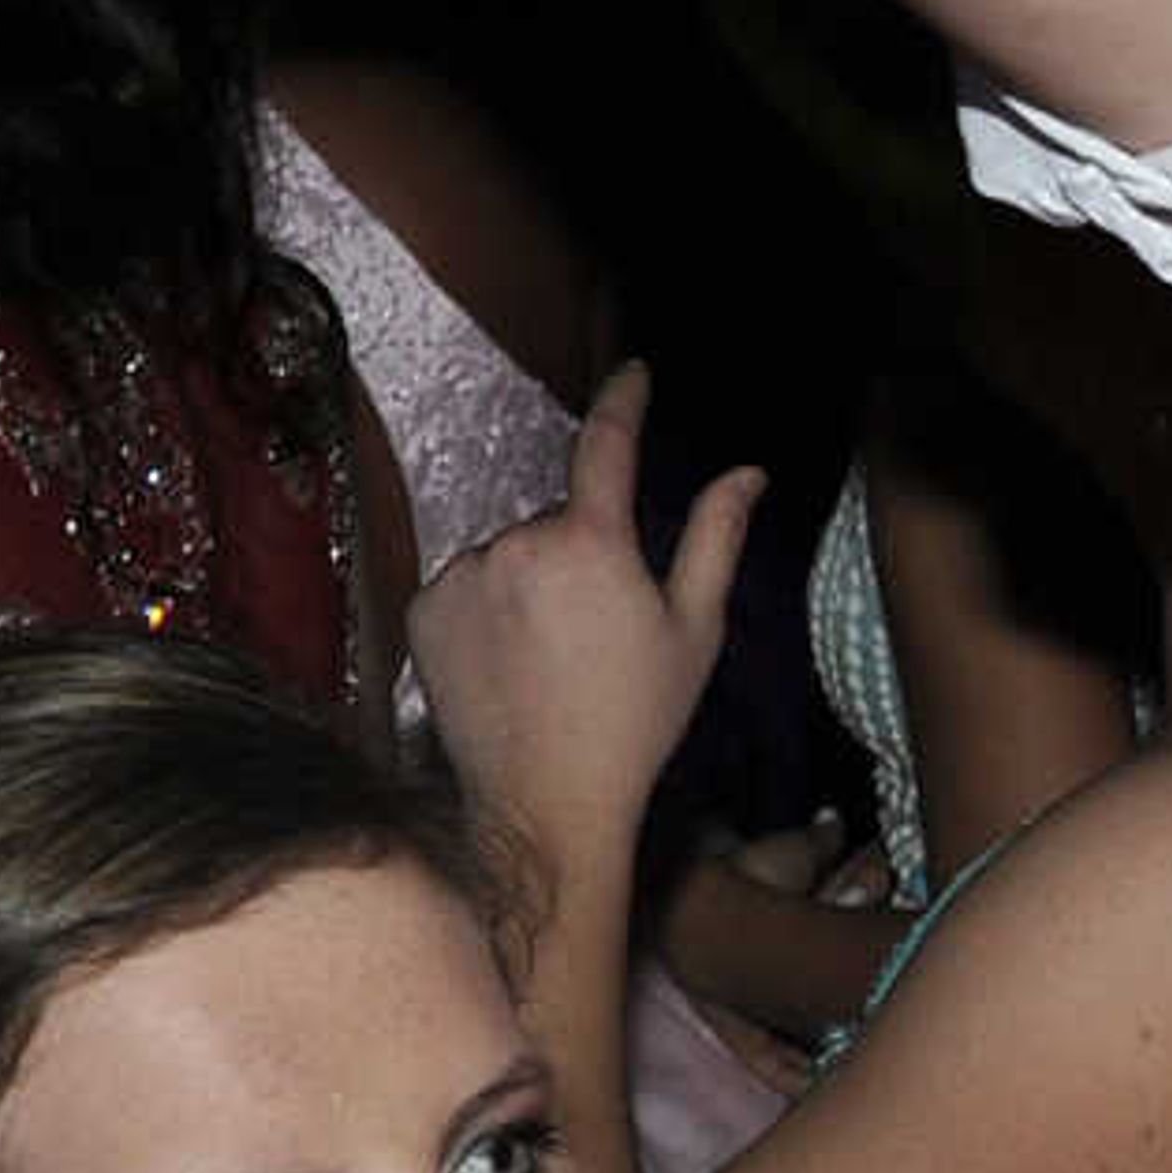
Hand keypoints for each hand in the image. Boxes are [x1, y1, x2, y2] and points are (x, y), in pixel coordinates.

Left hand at [410, 365, 761, 863]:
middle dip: (579, 552)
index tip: (634, 372)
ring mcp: (463, 576)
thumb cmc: (635, 720)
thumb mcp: (694, 631)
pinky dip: (485, 609)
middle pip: (557, 519)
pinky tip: (506, 663)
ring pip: (509, 553)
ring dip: (529, 583)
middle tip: (599, 630)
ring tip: (548, 657)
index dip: (624, 401)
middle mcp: (518, 544)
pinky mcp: (424, 609)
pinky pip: (465, 584)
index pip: (607, 446)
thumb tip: (747, 473)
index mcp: (591, 544)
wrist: (544, 800)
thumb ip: (715, 539)